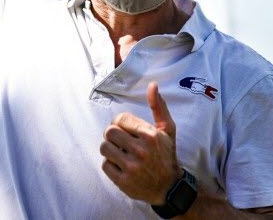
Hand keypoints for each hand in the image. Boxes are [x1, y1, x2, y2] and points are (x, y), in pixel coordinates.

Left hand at [100, 82, 181, 205]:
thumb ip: (159, 107)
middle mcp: (141, 151)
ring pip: (104, 147)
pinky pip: (105, 165)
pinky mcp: (124, 182)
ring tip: (120, 152)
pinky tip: (120, 165)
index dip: (120, 123)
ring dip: (109, 149)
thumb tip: (152, 85)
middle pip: (109, 132)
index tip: (126, 130)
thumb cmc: (166, 155)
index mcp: (150, 135)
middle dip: (113, 135)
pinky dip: (110, 164)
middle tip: (121, 141)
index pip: (120, 119)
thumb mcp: (167, 130)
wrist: (169, 187)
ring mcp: (132, 167)